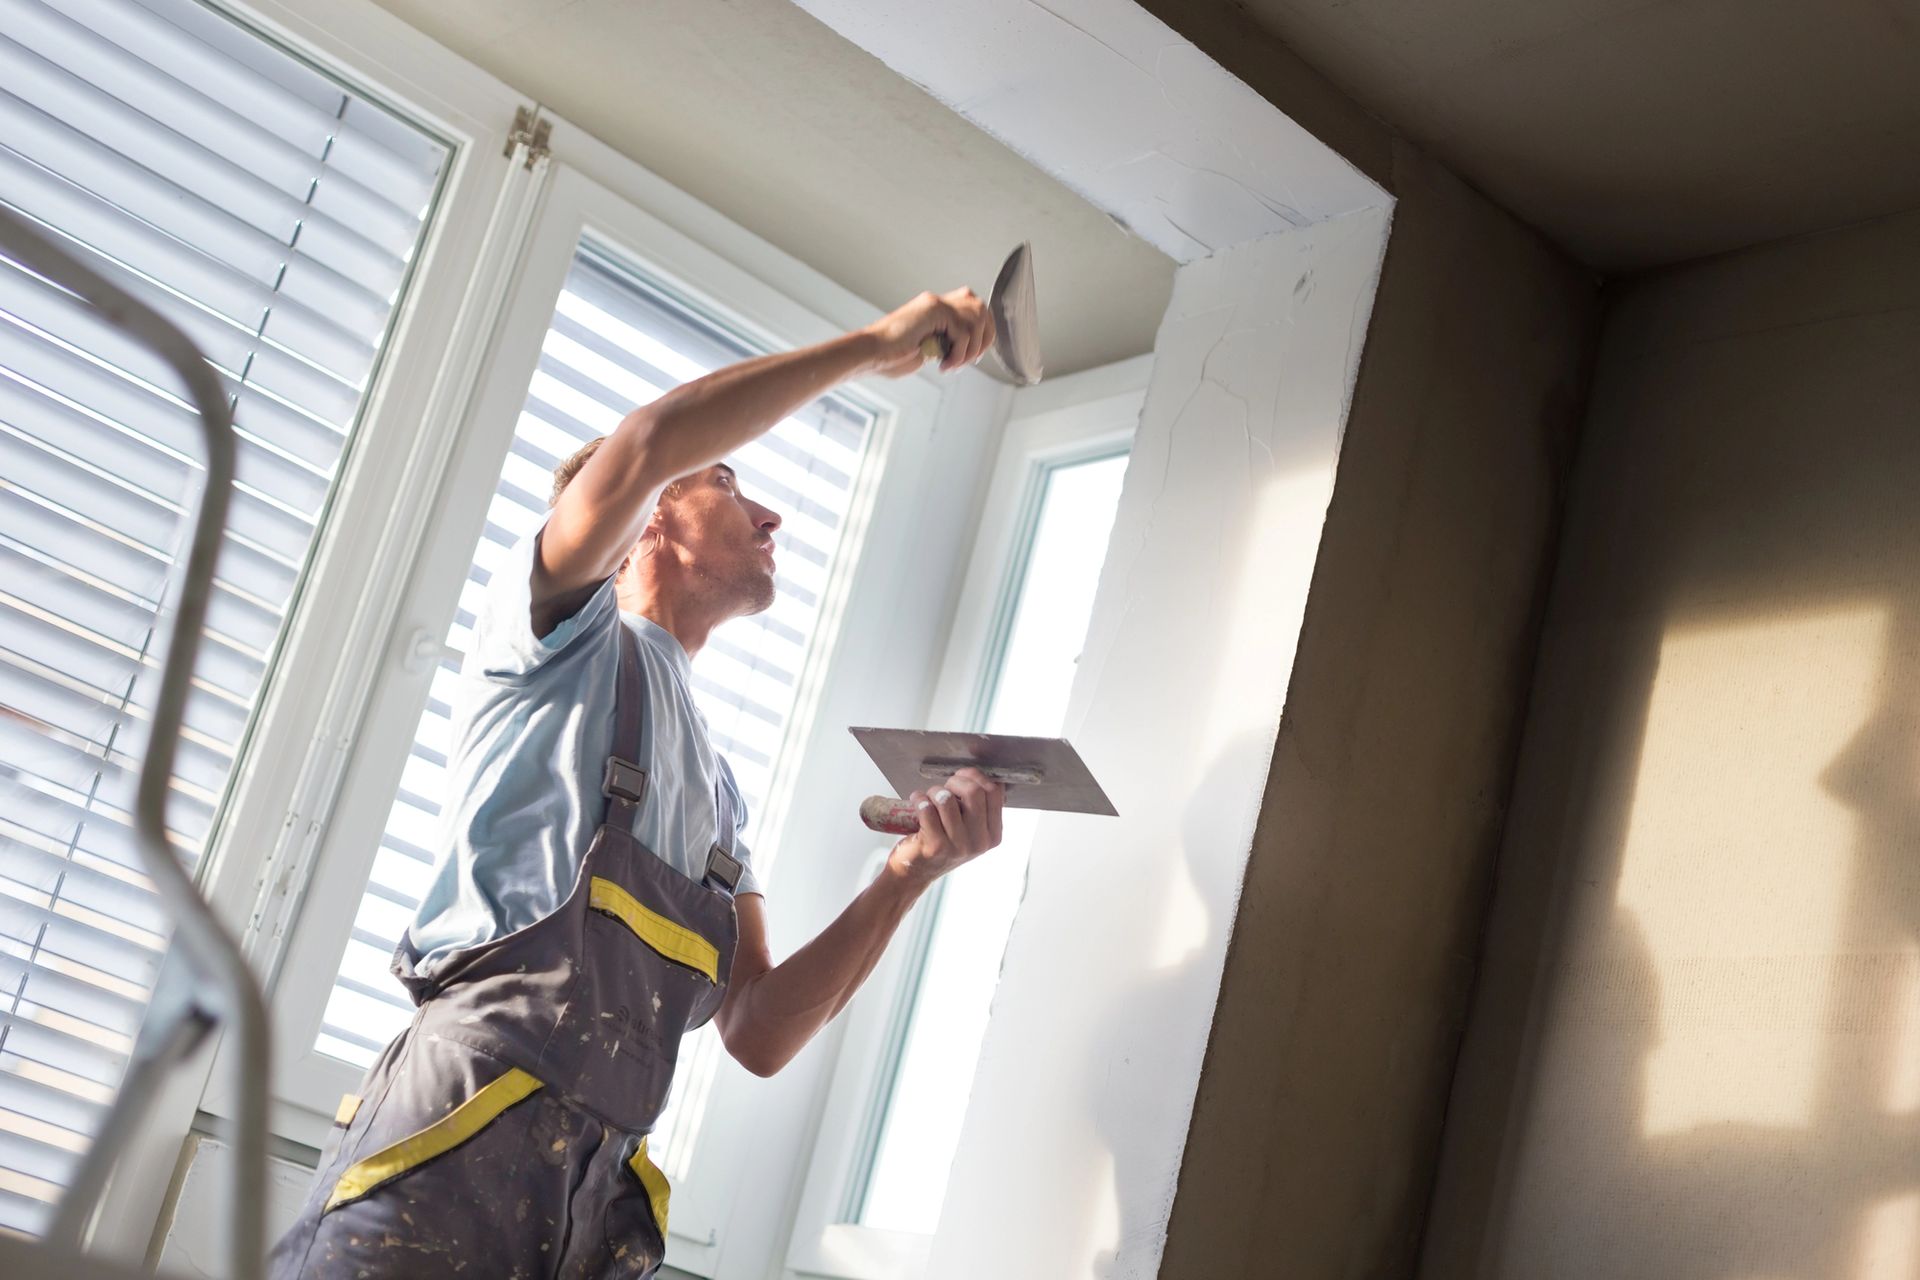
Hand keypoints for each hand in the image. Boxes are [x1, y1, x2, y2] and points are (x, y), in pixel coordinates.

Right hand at [862, 288, 995, 377]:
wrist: (870, 353)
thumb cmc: (889, 356)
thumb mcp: (926, 349)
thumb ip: (944, 343)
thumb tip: (963, 351)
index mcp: (934, 309)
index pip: (973, 309)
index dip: (981, 332)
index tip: (971, 356)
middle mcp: (937, 301)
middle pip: (981, 309)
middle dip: (983, 339)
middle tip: (967, 360)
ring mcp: (936, 304)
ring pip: (977, 321)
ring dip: (970, 349)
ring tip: (952, 364)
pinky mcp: (935, 311)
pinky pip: (964, 333)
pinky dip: (959, 354)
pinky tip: (943, 364)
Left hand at [885, 767, 1004, 885]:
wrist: (916, 871)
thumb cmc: (942, 842)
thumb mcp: (969, 828)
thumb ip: (977, 805)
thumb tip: (973, 775)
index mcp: (992, 834)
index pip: (994, 792)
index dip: (976, 777)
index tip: (962, 777)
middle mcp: (979, 842)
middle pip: (974, 792)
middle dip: (954, 782)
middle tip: (943, 789)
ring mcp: (958, 846)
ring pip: (947, 798)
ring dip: (933, 791)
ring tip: (928, 799)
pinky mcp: (935, 846)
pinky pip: (927, 808)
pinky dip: (918, 799)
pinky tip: (917, 803)